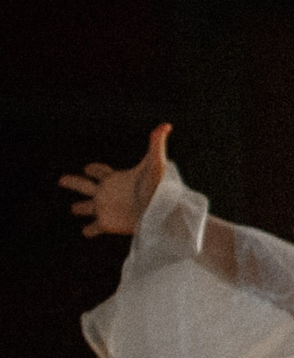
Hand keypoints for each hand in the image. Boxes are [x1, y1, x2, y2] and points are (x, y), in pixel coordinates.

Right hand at [60, 123, 170, 237]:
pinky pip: (93, 229)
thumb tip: (166, 125)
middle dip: (73, 182)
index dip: (93, 169)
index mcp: (115, 179)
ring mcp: (105, 209)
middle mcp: (107, 193)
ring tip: (75, 209)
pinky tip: (86, 232)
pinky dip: (88, 231)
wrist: (162, 212)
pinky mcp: (107, 224)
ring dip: (80, 209)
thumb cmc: (159, 188)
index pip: (99, 172)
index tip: (88, 168)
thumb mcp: (156, 164)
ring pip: (86, 208)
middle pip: (84, 186)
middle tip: (62, 180)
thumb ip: (157, 144)